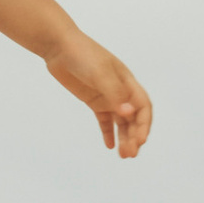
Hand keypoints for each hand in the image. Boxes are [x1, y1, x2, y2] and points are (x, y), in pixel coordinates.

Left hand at [46, 30, 152, 159]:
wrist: (60, 47)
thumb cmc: (83, 55)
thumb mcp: (100, 73)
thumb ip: (114, 93)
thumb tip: (128, 113)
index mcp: (127, 82)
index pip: (143, 107)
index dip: (144, 125)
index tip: (140, 141)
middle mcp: (121, 91)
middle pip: (133, 118)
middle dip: (134, 137)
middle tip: (130, 154)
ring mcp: (107, 97)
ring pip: (121, 122)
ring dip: (124, 138)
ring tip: (123, 155)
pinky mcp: (94, 101)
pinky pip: (105, 121)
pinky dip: (108, 133)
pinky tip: (109, 146)